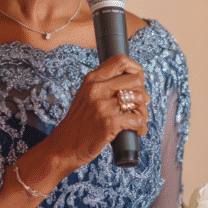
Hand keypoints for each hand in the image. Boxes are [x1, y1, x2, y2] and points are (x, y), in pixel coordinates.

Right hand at [42, 54, 148, 170]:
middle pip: (135, 80)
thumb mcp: (86, 96)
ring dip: (143, 112)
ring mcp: (102, 106)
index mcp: (92, 79)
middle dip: (143, 93)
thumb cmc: (79, 123)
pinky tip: (137, 131)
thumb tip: (133, 82)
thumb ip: (103, 85)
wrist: (63, 147)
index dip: (136, 68)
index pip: (120, 60)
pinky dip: (141, 127)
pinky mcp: (108, 123)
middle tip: (140, 106)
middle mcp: (96, 89)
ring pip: (139, 99)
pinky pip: (137, 120)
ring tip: (139, 120)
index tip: (139, 80)